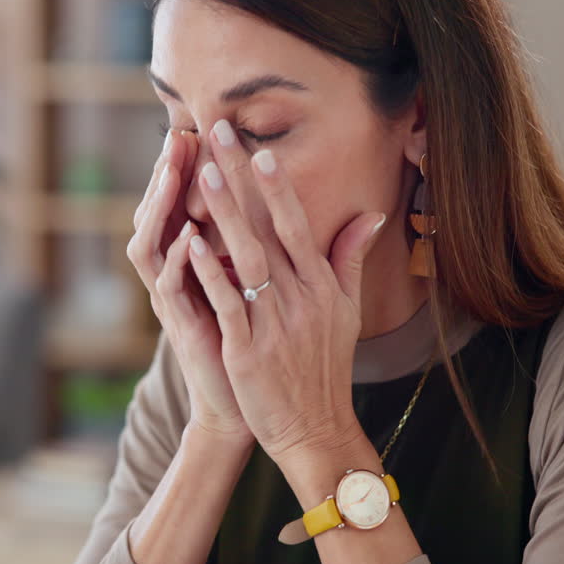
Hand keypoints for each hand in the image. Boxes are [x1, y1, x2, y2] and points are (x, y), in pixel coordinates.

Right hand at [128, 127, 252, 444]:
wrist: (247, 403)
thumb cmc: (258, 345)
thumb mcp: (264, 289)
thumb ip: (269, 249)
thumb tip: (287, 209)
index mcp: (197, 263)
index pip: (183, 203)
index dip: (189, 167)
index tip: (203, 130)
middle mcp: (178, 277)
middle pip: (159, 215)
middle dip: (166, 174)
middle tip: (177, 135)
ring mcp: (175, 302)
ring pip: (152, 245)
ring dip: (162, 208)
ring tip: (174, 172)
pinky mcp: (181, 329)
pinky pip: (170, 289)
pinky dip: (178, 263)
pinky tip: (188, 237)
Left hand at [185, 119, 385, 463]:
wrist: (315, 428)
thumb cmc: (325, 368)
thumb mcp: (346, 311)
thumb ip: (350, 258)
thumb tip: (371, 213)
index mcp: (321, 286)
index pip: (298, 224)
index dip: (278, 186)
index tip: (259, 149)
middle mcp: (300, 298)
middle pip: (268, 228)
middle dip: (241, 179)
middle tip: (217, 135)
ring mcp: (274, 323)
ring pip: (247, 257)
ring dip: (225, 212)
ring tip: (202, 173)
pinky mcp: (248, 350)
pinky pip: (227, 302)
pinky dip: (211, 271)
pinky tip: (191, 242)